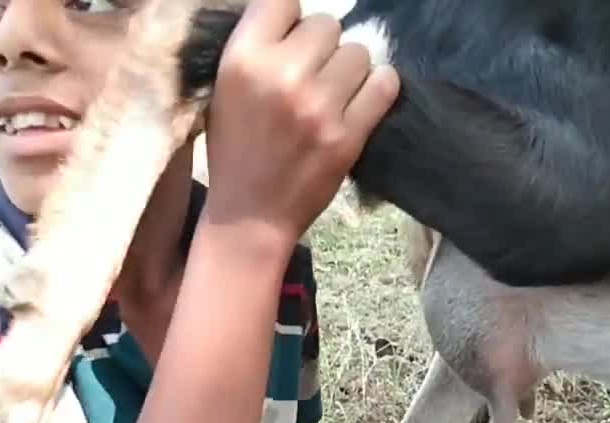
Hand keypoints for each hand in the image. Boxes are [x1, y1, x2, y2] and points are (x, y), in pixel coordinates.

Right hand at [202, 0, 400, 254]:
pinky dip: (378, 87)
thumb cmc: (235, 151)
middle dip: (321, 47)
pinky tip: (362, 98)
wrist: (250, 217)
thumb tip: (296, 18)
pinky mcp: (348, 135)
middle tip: (312, 74)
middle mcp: (282, 76)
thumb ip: (256, 50)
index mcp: (242, 61)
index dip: (290, 18)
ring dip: (349, 68)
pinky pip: (384, 84)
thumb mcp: (224, 91)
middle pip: (326, 25)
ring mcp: (319, 106)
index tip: (291, 38)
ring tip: (334, 92)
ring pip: (358, 52)